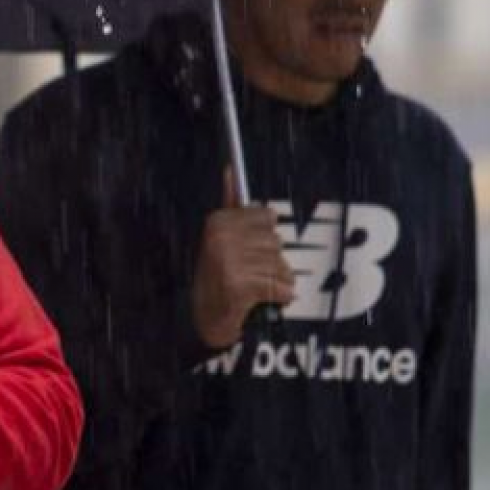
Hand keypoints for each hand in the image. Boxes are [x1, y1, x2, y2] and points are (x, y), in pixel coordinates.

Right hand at [191, 167, 293, 348]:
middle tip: (249, 272)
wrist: (207, 320)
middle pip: (277, 240)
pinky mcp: (241, 287)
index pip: (267, 216)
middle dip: (271, 260)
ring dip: (275, 281)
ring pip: (282, 265)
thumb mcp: (220, 237)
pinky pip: (282, 288)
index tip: (247, 248)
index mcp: (217, 221)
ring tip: (255, 289)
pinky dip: (279, 298)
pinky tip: (262, 301)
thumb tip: (231, 169)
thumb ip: (231, 204)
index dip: (262, 236)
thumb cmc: (218, 277)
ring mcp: (230, 262)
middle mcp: (221, 238)